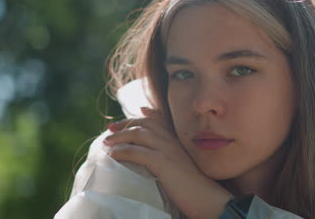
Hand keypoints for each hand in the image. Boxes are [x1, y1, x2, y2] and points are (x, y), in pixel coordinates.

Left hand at [104, 107, 232, 218]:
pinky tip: (113, 156)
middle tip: (110, 129)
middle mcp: (172, 140)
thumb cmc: (196, 189)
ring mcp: (167, 149)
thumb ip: (172, 159)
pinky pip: (137, 152)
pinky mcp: (162, 162)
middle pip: (144, 123)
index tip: (131, 116)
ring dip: (119, 136)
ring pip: (138, 134)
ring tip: (106, 142)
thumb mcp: (183, 168)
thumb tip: (158, 160)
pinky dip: (122, 151)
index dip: (143, 116)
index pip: (159, 120)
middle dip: (124, 124)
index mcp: (178, 141)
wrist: (208, 198)